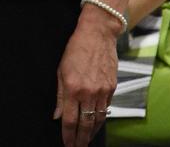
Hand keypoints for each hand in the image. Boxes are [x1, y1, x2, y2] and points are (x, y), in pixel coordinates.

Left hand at [54, 16, 117, 146]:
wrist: (97, 33)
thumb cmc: (76, 48)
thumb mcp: (60, 69)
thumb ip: (59, 95)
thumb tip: (57, 115)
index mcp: (72, 87)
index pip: (69, 119)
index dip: (68, 135)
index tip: (67, 143)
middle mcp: (88, 92)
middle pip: (85, 124)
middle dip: (81, 139)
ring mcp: (102, 91)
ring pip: (98, 120)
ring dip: (92, 133)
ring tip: (86, 140)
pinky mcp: (112, 88)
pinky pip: (106, 109)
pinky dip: (101, 119)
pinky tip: (96, 124)